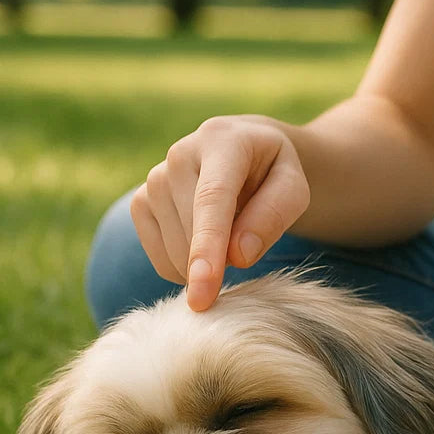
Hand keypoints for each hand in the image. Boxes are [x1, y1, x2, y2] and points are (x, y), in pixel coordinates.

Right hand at [130, 116, 310, 310]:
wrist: (244, 153)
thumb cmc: (273, 174)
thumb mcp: (294, 188)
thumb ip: (273, 217)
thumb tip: (237, 256)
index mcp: (222, 141)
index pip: (211, 200)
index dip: (207, 248)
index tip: (203, 292)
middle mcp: (179, 155)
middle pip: (191, 234)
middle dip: (222, 261)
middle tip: (249, 240)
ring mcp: (154, 179)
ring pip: (174, 253)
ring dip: (207, 264)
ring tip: (229, 232)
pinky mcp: (140, 204)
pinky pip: (160, 260)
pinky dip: (186, 269)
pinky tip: (205, 246)